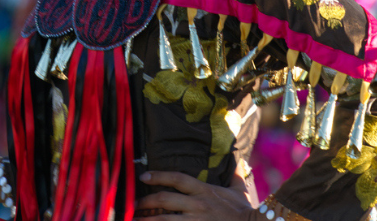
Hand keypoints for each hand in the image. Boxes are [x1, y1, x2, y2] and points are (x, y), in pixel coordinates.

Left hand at [136, 170, 255, 220]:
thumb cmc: (244, 211)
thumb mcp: (239, 191)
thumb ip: (235, 175)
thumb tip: (239, 162)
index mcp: (204, 191)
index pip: (177, 179)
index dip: (159, 176)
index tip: (144, 176)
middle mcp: (198, 205)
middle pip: (165, 200)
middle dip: (146, 201)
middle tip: (133, 203)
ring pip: (165, 220)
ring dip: (147, 220)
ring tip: (132, 219)